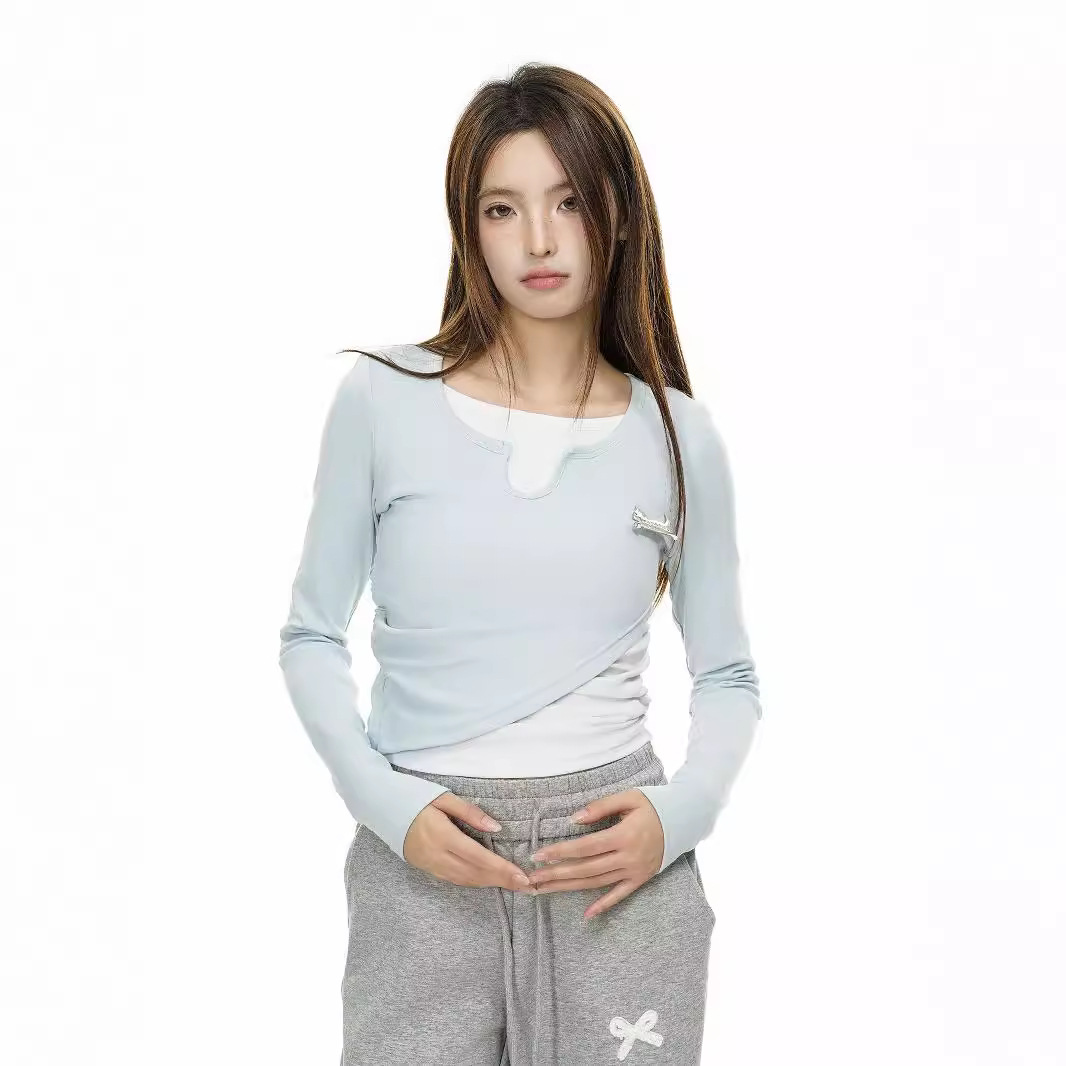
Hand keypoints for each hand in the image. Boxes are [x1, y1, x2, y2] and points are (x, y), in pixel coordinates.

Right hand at [402, 793, 535, 893]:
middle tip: (527, 886)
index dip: (501, 869)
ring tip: (513, 885)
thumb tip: (497, 826)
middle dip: (502, 881)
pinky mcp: (427, 868)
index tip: (522, 876)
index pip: (478, 858)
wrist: (383, 809)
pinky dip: (475, 882)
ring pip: (466, 880)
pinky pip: (455, 879)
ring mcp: (431, 865)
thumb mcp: (444, 798)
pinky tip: (489, 880)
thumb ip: (471, 813)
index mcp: (443, 836)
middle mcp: (437, 856)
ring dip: (490, 884)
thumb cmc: (416, 799)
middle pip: (475, 874)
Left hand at [525, 789, 664, 918]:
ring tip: (546, 890)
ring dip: (569, 887)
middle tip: (532, 879)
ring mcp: (634, 871)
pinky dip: (603, 905)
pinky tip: (587, 914)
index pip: (584, 847)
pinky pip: (620, 895)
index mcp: (623, 836)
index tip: (538, 856)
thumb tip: (573, 820)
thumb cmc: (653, 805)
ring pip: (596, 883)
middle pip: (586, 869)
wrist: (684, 819)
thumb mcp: (628, 798)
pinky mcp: (641, 879)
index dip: (560, 852)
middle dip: (557, 874)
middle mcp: (627, 857)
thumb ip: (600, 807)